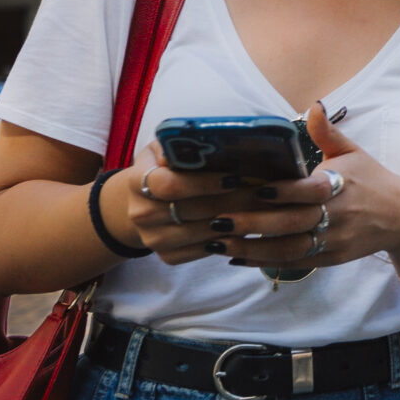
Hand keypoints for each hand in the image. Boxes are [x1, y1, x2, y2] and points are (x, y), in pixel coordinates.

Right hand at [122, 150, 287, 264]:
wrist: (140, 203)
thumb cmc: (160, 168)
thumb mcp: (161, 149)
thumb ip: (175, 146)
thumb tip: (194, 143)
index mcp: (136, 181)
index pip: (170, 185)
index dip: (204, 182)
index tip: (235, 176)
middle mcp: (141, 214)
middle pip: (191, 210)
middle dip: (231, 201)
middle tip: (263, 193)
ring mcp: (152, 238)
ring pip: (200, 234)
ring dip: (234, 223)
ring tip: (262, 209)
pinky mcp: (166, 256)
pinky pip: (201, 252)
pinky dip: (226, 241)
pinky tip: (246, 227)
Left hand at [200, 103, 399, 278]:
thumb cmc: (370, 179)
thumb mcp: (352, 152)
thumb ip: (327, 132)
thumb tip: (314, 104)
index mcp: (340, 185)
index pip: (309, 191)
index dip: (283, 192)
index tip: (256, 189)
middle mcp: (337, 215)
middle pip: (292, 223)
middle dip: (254, 224)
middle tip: (218, 220)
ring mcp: (333, 240)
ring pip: (288, 249)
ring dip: (251, 248)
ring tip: (218, 243)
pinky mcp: (329, 259)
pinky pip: (294, 263)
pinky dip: (264, 262)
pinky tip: (237, 256)